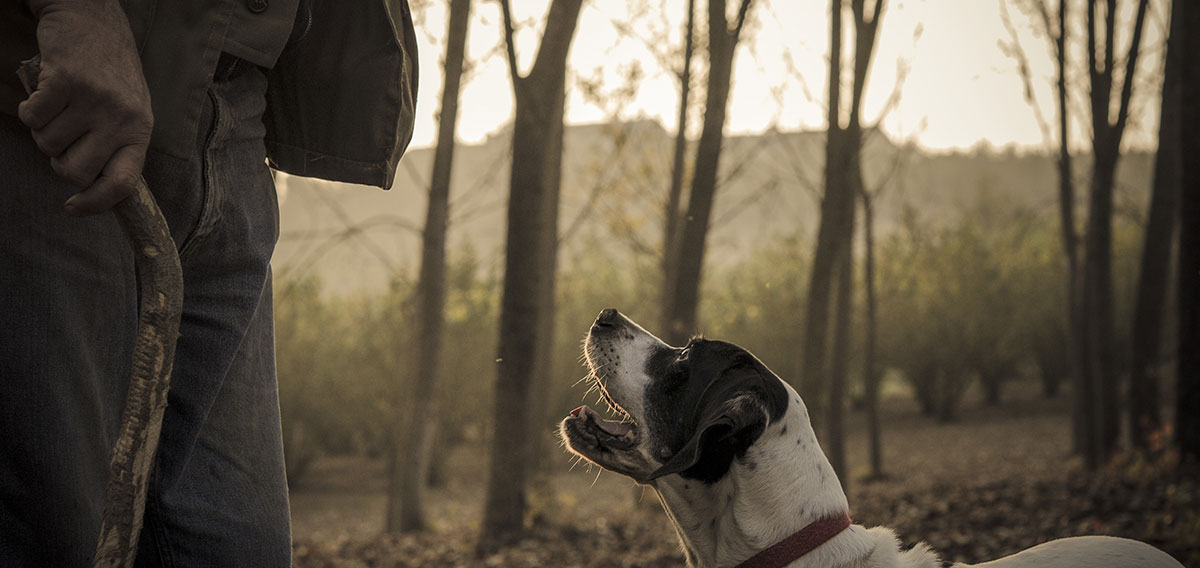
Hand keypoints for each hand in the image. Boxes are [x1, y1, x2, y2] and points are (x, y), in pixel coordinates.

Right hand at [18, 0, 152, 215]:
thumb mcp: (130, 110)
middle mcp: (121, 118)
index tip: (74, 207)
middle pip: (76, 172)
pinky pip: (31, 118)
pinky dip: (29, 110)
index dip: (96, 204)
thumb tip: (95, 187)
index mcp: (140, 130)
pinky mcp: (64, 81)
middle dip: (60, 163)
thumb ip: (117, 144)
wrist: (93, 20)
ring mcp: (93, 100)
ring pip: (48, 144)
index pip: (122, 183)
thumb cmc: (110, 72)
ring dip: (44, 131)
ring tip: (59, 108)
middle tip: (63, 141)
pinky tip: (44, 95)